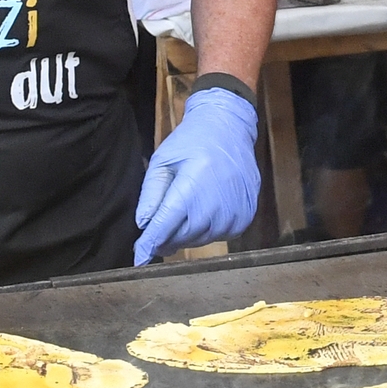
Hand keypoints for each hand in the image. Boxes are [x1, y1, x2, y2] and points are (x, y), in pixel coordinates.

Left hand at [135, 87, 260, 262]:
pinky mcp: (246, 217)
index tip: (140, 258)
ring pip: (201, 239)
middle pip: (183, 237)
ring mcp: (235, 212)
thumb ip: (151, 194)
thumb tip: (144, 225)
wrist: (230, 129)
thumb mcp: (163, 161)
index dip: (151, 243)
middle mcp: (217, 204)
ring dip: (187, 234)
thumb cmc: (191, 143)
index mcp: (193, 186)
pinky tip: (204, 210)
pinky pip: (219, 235)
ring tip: (185, 210)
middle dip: (167, 237)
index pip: (167, 225)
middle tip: (159, 228)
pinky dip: (206, 230)